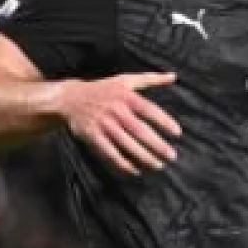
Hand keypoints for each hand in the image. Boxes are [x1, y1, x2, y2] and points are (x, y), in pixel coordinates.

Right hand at [59, 73, 180, 175]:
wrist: (69, 98)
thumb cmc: (103, 89)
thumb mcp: (125, 80)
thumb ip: (151, 79)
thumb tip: (173, 76)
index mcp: (126, 96)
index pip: (149, 110)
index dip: (164, 121)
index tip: (177, 133)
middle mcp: (115, 110)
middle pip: (139, 131)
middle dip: (157, 145)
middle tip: (172, 156)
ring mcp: (103, 124)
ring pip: (126, 144)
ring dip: (144, 157)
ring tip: (159, 165)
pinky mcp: (92, 135)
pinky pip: (109, 153)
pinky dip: (122, 164)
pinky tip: (135, 170)